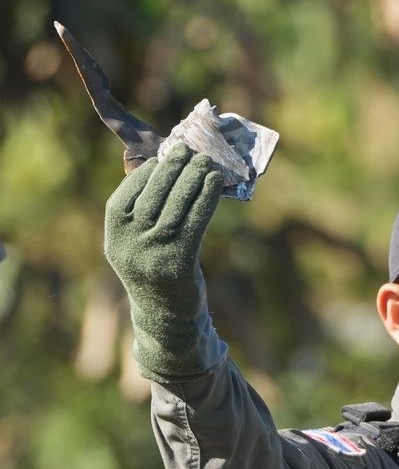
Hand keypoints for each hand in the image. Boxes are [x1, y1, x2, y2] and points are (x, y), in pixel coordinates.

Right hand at [105, 143, 227, 380]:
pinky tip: (215, 182)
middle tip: (190, 150)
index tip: (164, 157)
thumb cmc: (156, 270)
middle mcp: (128, 244)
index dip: (147, 172)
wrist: (167, 318)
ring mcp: (153, 254)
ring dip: (194, 178)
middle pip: (153, 195)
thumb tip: (163, 166)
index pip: (126, 194)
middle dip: (173, 168)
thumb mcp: (137, 243)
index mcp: (113, 236)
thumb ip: (142, 211)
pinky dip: (206, 198)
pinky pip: (195, 221)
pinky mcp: (178, 262)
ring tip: (207, 161)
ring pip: (176, 205)